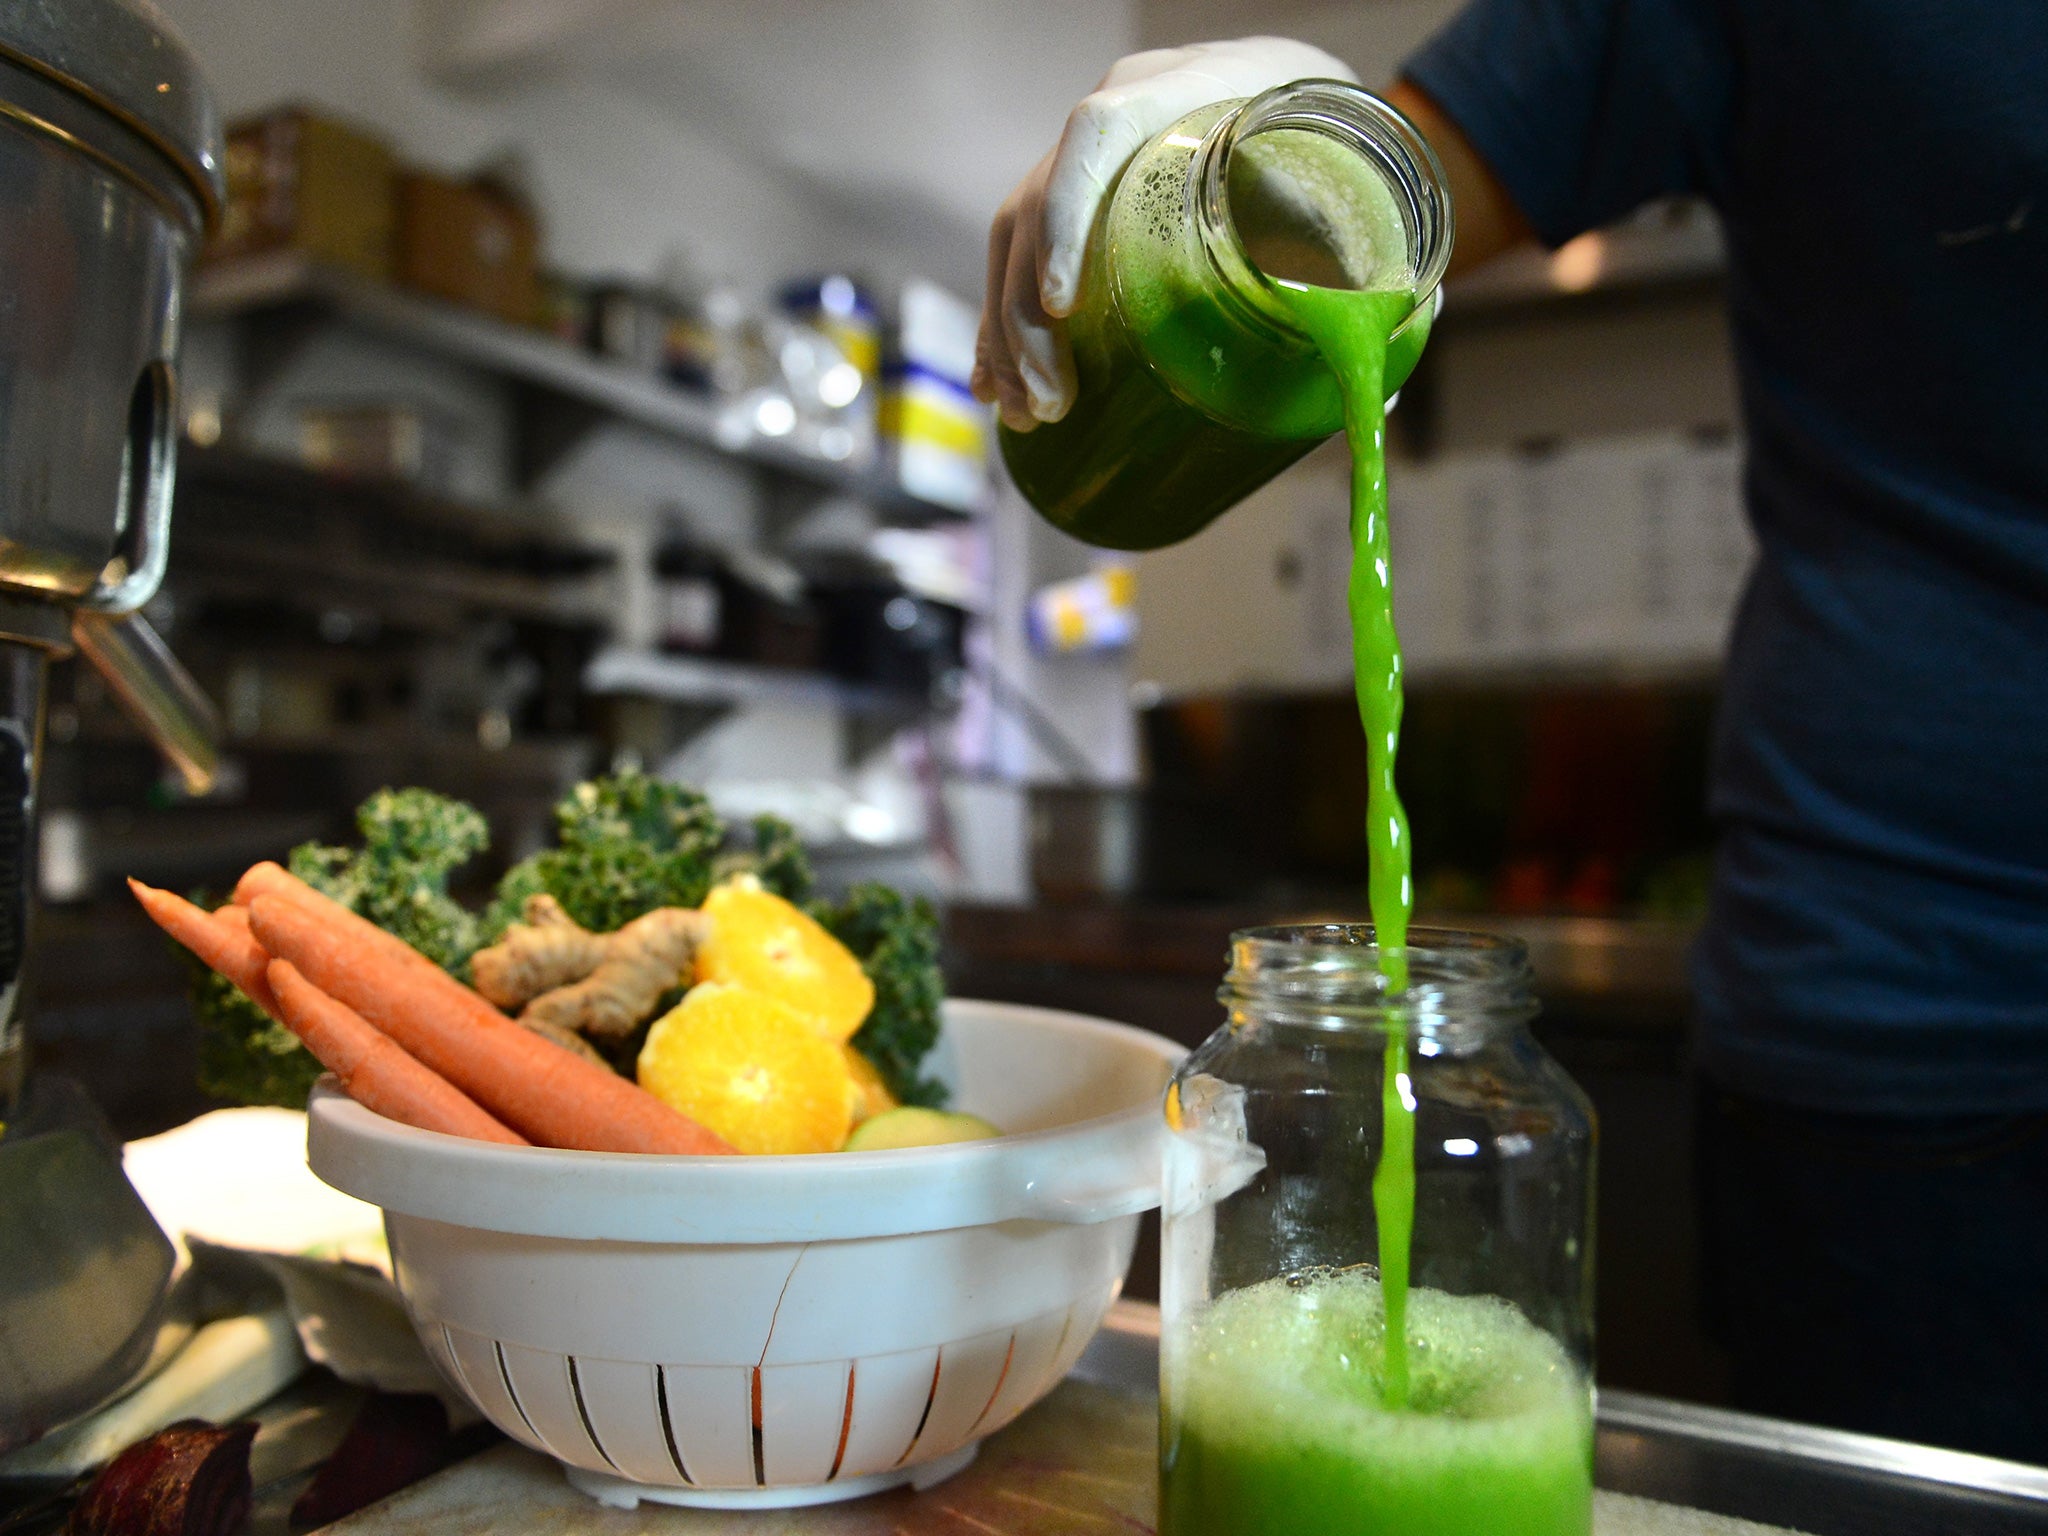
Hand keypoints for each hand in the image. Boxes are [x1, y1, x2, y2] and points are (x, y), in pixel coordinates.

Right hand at [972, 37, 1359, 432]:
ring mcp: (1084, 161)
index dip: (1066, 218)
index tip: (1062, 306)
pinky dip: (1003, 327)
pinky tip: (999, 389)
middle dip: (1028, 316)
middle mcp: (1114, 117)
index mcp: (1178, 91)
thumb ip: (1361, 268)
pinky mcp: (1074, 202)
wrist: (1308, 96)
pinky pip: (1016, 260)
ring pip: (1013, 241)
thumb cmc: (1337, 140)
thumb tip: (1377, 396)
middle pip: (1036, 205)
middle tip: (1055, 403)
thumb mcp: (1354, 179)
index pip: (1096, 134)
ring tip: (1030, 414)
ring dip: (1008, 334)